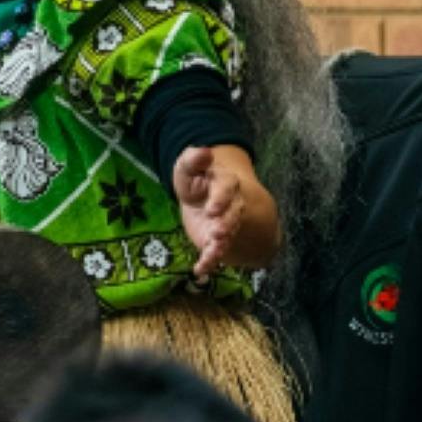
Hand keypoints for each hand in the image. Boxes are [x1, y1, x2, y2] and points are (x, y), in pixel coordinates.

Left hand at [173, 145, 243, 281]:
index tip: (212, 209)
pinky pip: (216, 252)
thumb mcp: (188, 167)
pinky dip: (209, 261)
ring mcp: (226, 224)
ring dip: (221, 245)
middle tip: (218, 233)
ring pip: (228, 235)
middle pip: (232, 215)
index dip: (221, 199)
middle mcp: (231, 205)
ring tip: (214, 252)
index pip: (227, 189)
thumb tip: (203, 151)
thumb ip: (193, 159)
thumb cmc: (196, 181)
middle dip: (226, 225)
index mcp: (225, 183)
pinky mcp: (216, 241)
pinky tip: (201, 270)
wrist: (202, 199)